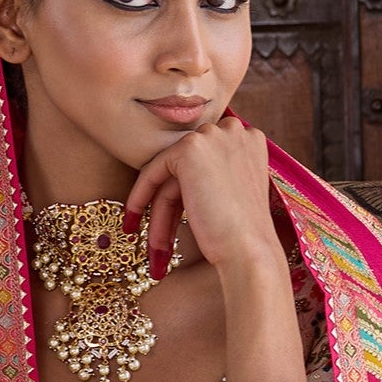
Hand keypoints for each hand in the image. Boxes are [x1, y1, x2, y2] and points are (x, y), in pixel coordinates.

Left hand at [121, 110, 291, 297]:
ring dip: (158, 213)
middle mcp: (234, 130)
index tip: (174, 218)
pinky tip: (131, 224)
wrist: (249, 250)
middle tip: (158, 240)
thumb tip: (180, 180)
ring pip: (169, 174)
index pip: (205, 162)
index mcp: (249, 139)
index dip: (186, 192)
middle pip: (186, 167)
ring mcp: (213, 135)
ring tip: (153, 248)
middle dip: (168, 205)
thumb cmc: (245, 234)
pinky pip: (153, 171)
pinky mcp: (191, 147)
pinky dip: (140, 198)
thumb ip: (214, 176)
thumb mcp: (234, 194)